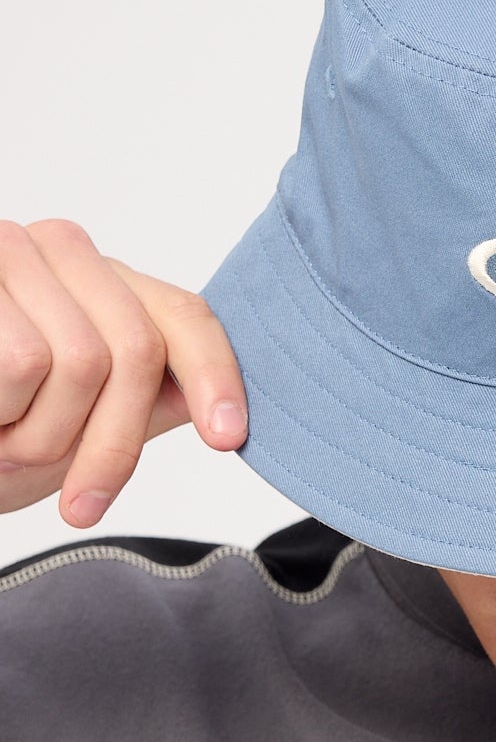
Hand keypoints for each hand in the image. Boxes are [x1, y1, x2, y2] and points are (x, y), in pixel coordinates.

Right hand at [0, 219, 246, 528]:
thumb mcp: (72, 423)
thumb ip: (146, 400)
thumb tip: (225, 405)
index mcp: (96, 276)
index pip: (181, 316)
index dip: (216, 374)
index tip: (227, 438)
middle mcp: (53, 246)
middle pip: (133, 352)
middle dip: (107, 444)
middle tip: (73, 495)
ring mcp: (3, 251)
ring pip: (76, 363)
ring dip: (36, 436)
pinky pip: (17, 364)